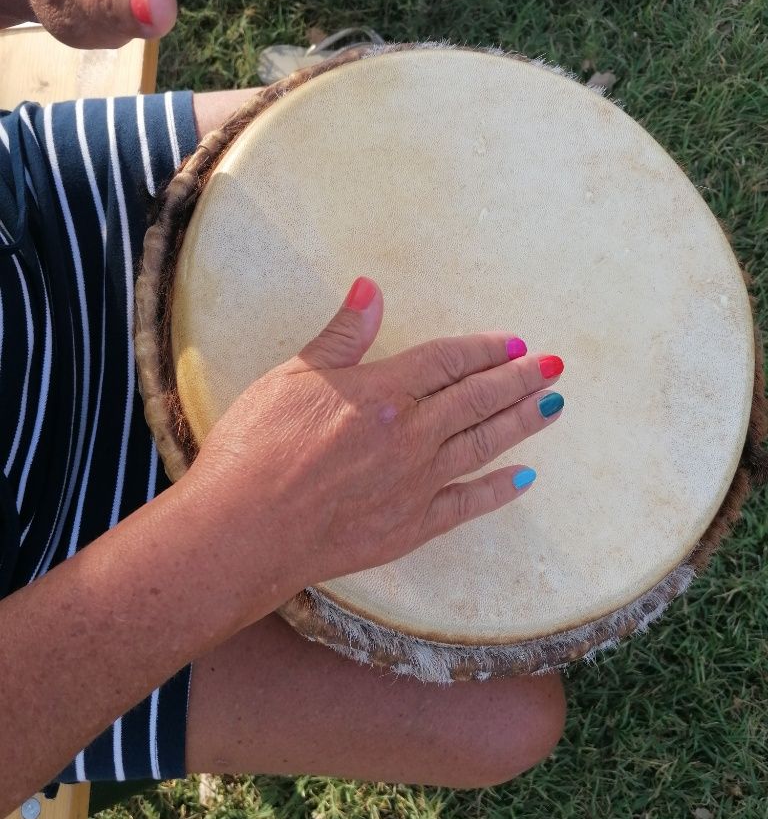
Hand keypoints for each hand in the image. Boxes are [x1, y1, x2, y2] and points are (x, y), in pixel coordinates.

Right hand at [188, 277, 564, 595]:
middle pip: (478, 399)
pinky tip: (524, 479)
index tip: (516, 342)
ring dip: (521, 424)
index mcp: (384, 392)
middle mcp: (412, 435)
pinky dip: (498, 491)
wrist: (243, 530)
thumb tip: (372, 288)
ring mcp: (416, 484)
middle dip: (520, 380)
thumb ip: (342, 335)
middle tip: (555, 368)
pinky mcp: (410, 527)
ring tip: (553, 407)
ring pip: (484, 446)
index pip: (449, 361)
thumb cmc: (256, 448)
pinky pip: (467, 505)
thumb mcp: (293, 377)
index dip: (485, 349)